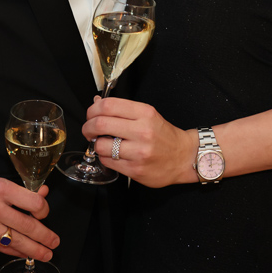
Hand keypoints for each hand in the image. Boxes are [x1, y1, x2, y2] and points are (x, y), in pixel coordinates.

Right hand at [0, 171, 58, 260]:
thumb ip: (18, 190)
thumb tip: (42, 194)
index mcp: (1, 189)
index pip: (33, 203)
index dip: (44, 210)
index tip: (45, 212)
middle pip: (28, 226)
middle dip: (45, 237)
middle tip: (55, 242)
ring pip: (16, 242)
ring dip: (34, 250)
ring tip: (46, 254)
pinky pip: (1, 248)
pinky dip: (15, 252)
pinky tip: (24, 254)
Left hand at [82, 97, 197, 187]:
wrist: (184, 157)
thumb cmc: (164, 136)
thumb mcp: (148, 115)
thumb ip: (123, 110)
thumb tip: (97, 102)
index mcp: (145, 113)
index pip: (108, 105)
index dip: (92, 109)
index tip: (91, 115)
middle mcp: (142, 131)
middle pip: (100, 124)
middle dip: (87, 127)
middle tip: (88, 130)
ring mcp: (138, 152)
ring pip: (101, 146)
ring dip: (96, 144)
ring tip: (102, 144)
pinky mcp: (135, 169)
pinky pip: (108, 162)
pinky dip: (104, 157)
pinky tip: (112, 155)